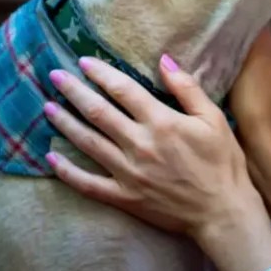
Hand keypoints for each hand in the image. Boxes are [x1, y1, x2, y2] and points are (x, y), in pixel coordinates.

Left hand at [43, 53, 259, 240]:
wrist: (222, 211)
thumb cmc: (222, 162)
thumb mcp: (213, 118)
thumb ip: (187, 88)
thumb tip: (164, 60)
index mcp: (162, 122)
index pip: (123, 90)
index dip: (101, 73)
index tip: (83, 61)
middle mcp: (139, 144)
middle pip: (98, 112)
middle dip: (74, 91)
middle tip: (55, 75)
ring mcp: (128, 172)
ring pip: (88, 142)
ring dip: (65, 123)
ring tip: (48, 107)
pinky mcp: (124, 196)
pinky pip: (88, 183)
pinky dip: (67, 171)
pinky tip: (51, 158)